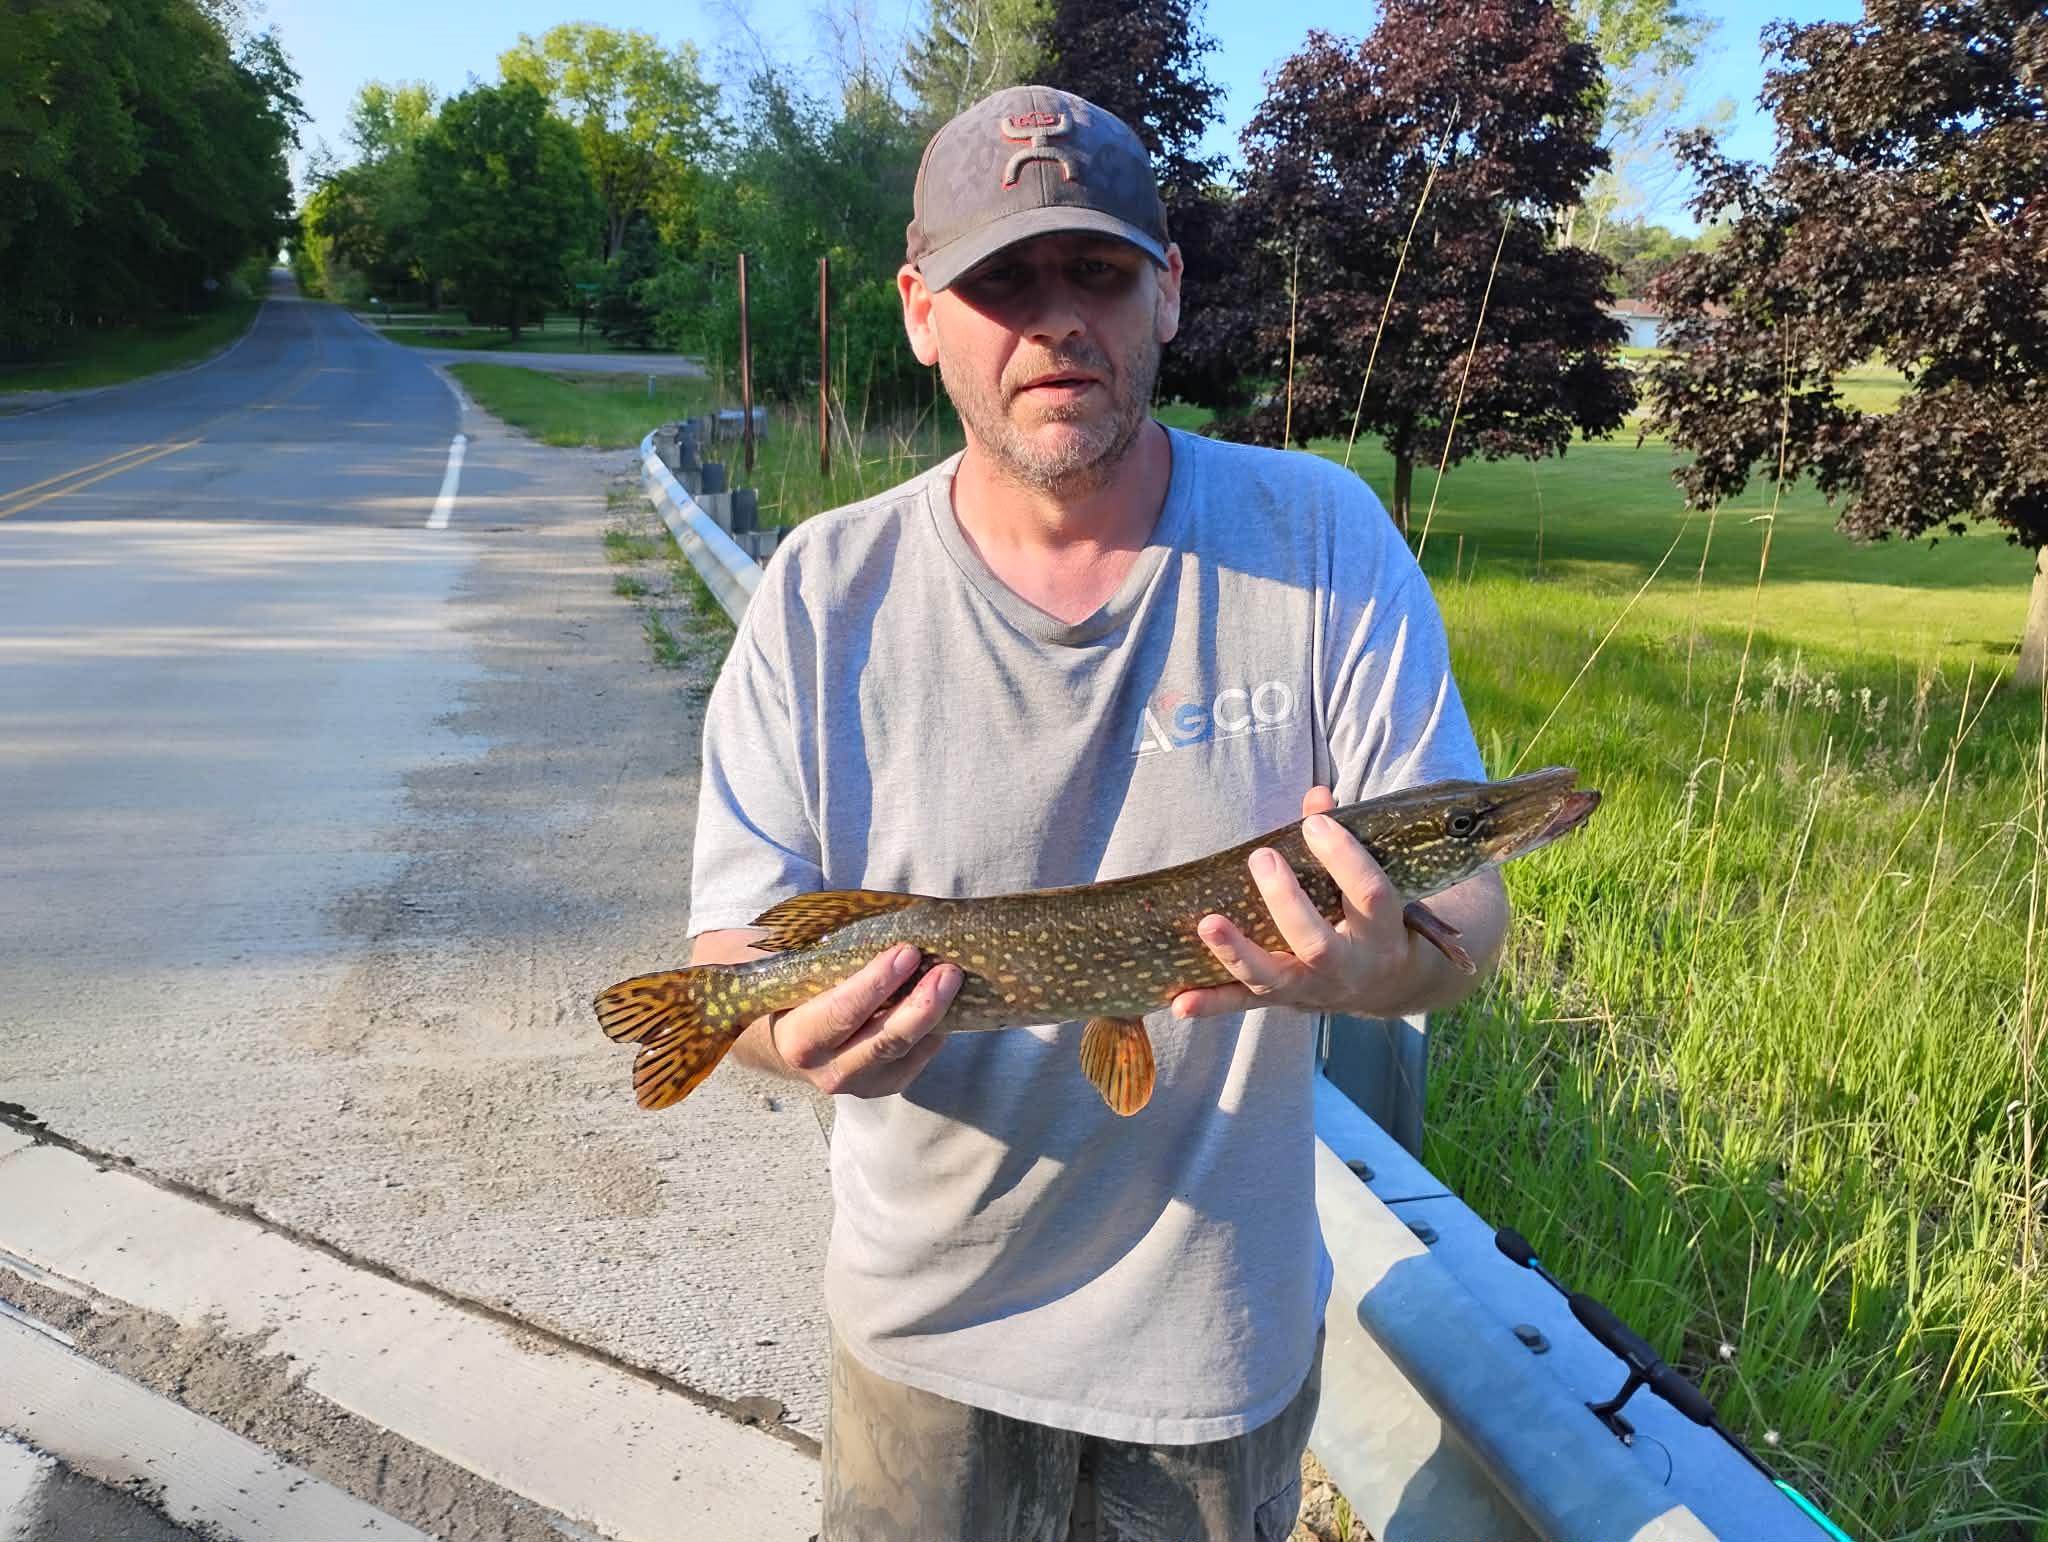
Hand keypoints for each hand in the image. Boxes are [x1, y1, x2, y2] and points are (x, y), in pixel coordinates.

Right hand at [767, 944, 960, 1097]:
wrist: (788, 1040)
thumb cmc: (792, 991)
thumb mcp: (785, 970)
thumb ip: (801, 948)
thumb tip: (835, 911)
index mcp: (797, 1039)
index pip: (842, 1013)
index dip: (877, 983)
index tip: (907, 952)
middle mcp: (827, 1070)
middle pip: (883, 1041)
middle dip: (920, 1005)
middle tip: (946, 970)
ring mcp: (859, 1084)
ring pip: (905, 1052)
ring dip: (935, 1016)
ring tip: (953, 980)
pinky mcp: (884, 1085)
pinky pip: (918, 1060)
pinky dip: (936, 1031)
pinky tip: (949, 1002)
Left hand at [1170, 786, 1424, 1022]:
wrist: (1388, 984)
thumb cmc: (1372, 917)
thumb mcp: (1372, 883)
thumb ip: (1342, 842)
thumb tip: (1316, 794)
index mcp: (1381, 931)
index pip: (1368, 894)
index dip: (1345, 858)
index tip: (1314, 824)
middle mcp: (1348, 967)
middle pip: (1317, 943)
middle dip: (1285, 901)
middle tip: (1261, 857)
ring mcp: (1313, 989)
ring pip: (1274, 979)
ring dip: (1237, 952)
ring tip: (1208, 923)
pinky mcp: (1283, 1001)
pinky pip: (1244, 1004)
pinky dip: (1211, 1004)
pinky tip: (1179, 1002)